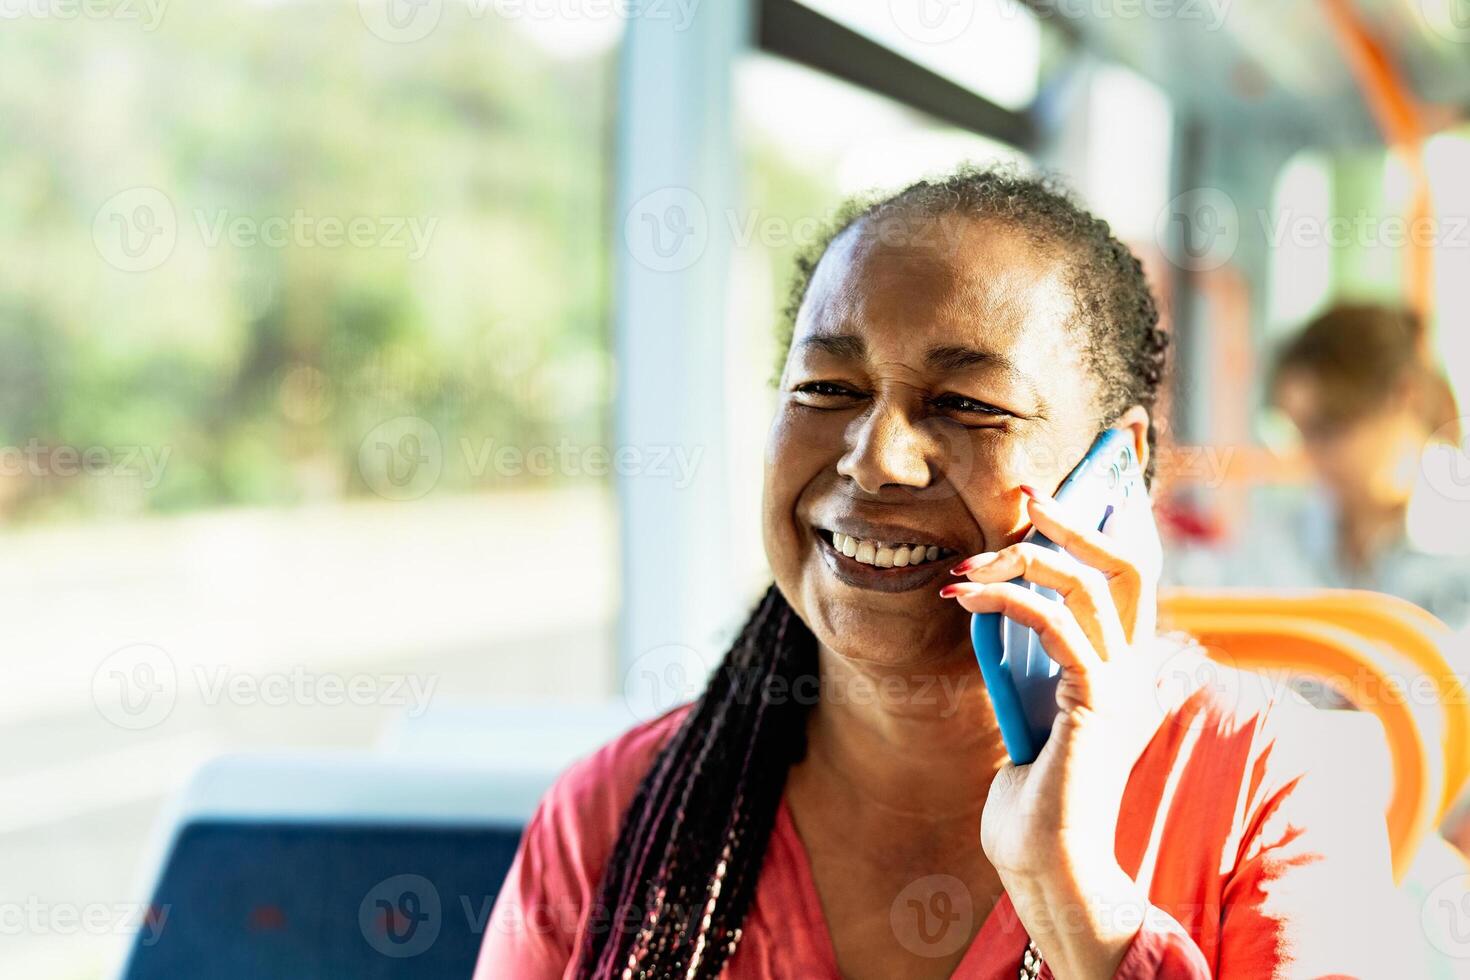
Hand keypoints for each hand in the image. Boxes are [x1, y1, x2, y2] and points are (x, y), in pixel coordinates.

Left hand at [940, 483, 1168, 977]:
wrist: (1043, 862)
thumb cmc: (1031, 793)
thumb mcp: (1026, 704)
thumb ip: (1028, 653)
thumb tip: (996, 594)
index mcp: (1119, 664)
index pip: (1131, 576)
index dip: (1112, 522)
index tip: (1076, 481)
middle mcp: (1130, 667)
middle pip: (1130, 565)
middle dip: (1081, 518)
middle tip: (1028, 493)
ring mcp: (1119, 684)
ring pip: (1091, 585)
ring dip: (1028, 555)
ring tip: (971, 557)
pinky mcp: (1095, 701)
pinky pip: (1057, 625)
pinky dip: (1009, 599)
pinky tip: (966, 597)